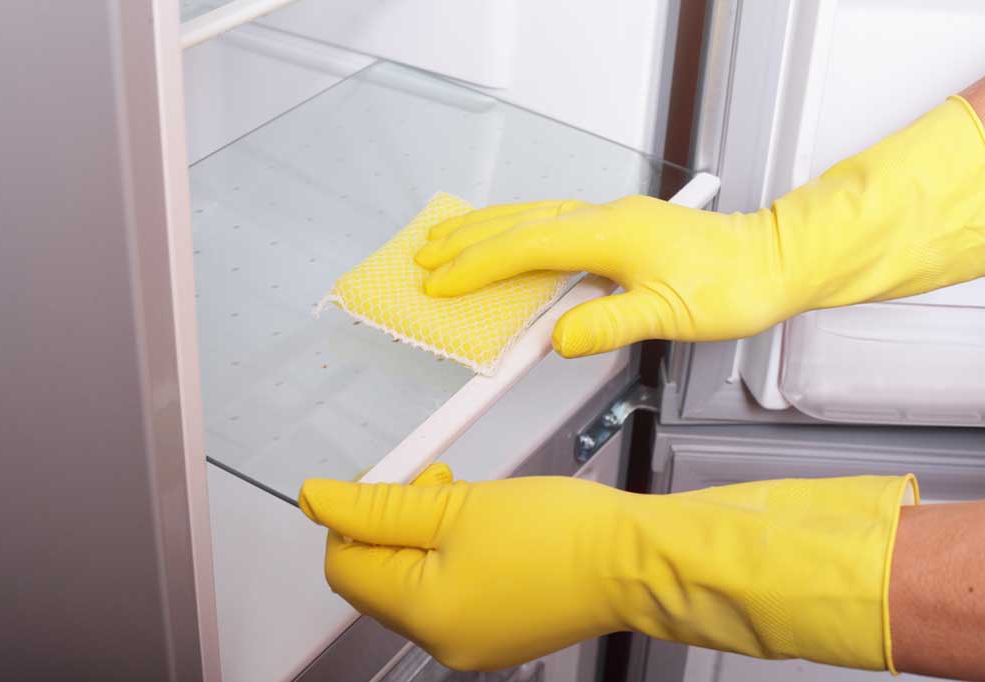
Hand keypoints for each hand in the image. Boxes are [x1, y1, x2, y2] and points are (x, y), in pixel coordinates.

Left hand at [300, 465, 637, 670]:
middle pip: (379, 578)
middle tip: (434, 481)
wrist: (636, 561)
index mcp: (423, 612)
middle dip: (393, 523)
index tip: (385, 480)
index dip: (352, 516)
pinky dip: (452, 557)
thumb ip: (378, 505)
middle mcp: (441, 641)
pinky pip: (450, 594)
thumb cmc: (559, 532)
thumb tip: (316, 501)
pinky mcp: (498, 633)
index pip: (344, 566)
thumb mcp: (456, 503)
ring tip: (465, 500)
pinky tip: (485, 528)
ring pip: (415, 583)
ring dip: (424, 535)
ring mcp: (472, 643)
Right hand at [416, 197, 789, 355]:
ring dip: (487, 228)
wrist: (775, 261)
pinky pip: (553, 223)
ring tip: (449, 239)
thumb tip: (560, 338)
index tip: (439, 283)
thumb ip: (612, 323)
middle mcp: (606, 218)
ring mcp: (613, 219)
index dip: (478, 266)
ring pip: (534, 216)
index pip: (526, 247)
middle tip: (424, 255)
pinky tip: (511, 243)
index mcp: (611, 234)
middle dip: (466, 239)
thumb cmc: (733, 285)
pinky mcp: (621, 228)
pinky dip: (518, 231)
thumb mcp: (671, 315)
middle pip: (519, 222)